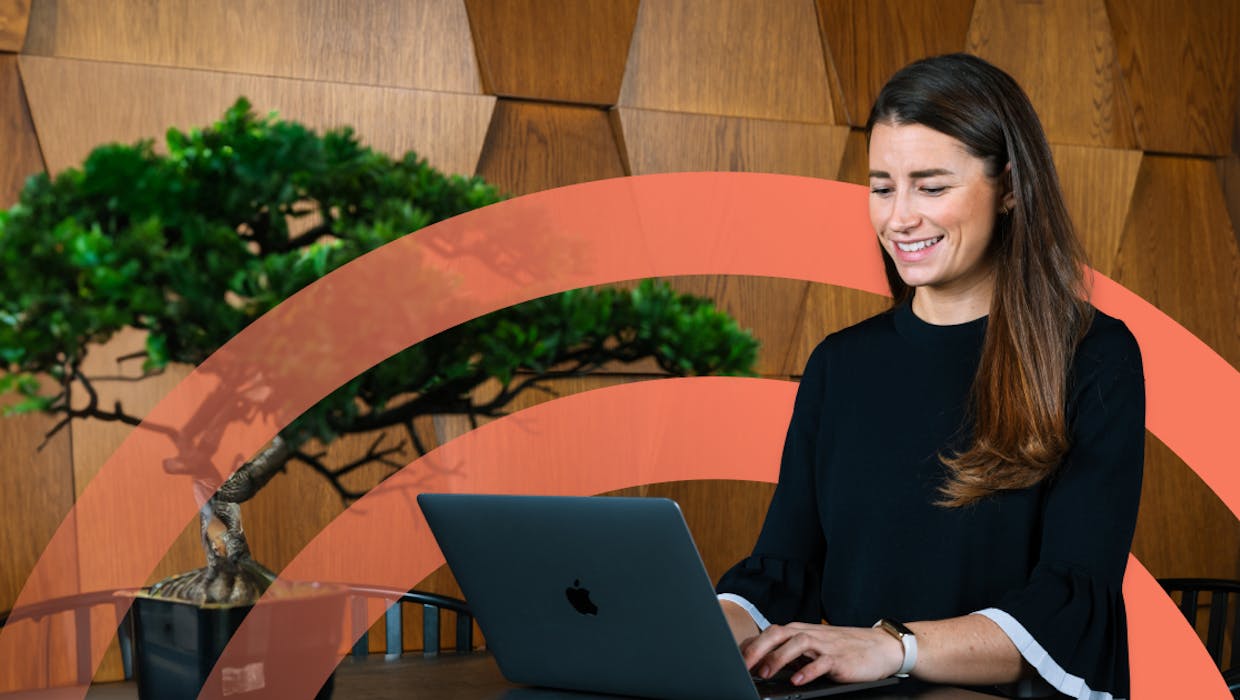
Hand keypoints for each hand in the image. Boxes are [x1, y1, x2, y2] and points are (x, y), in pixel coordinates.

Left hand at [740, 622, 904, 684]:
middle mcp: (810, 634)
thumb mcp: (813, 648)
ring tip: (766, 672)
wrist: (881, 647)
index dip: (751, 645)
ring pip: (797, 644)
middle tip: (744, 665)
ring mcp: (825, 645)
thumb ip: (790, 653)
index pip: (770, 633)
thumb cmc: (843, 648)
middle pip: (778, 633)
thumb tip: (760, 664)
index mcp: (800, 631)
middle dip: (759, 648)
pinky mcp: (840, 659)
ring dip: (779, 657)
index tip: (734, 659)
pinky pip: (822, 663)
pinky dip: (808, 670)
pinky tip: (798, 680)